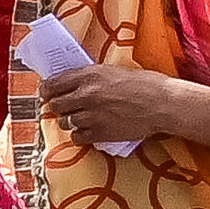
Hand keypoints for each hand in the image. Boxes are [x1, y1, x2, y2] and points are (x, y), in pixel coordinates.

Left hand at [36, 58, 206, 150]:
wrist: (162, 104)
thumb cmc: (145, 83)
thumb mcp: (113, 71)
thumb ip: (91, 77)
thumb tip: (74, 82)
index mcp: (89, 76)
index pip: (53, 83)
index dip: (47, 89)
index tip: (47, 92)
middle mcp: (85, 95)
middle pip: (55, 105)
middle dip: (57, 106)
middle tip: (63, 106)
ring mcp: (91, 116)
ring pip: (64, 122)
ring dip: (69, 121)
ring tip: (80, 118)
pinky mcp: (99, 133)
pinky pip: (76, 137)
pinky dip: (79, 135)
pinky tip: (88, 130)